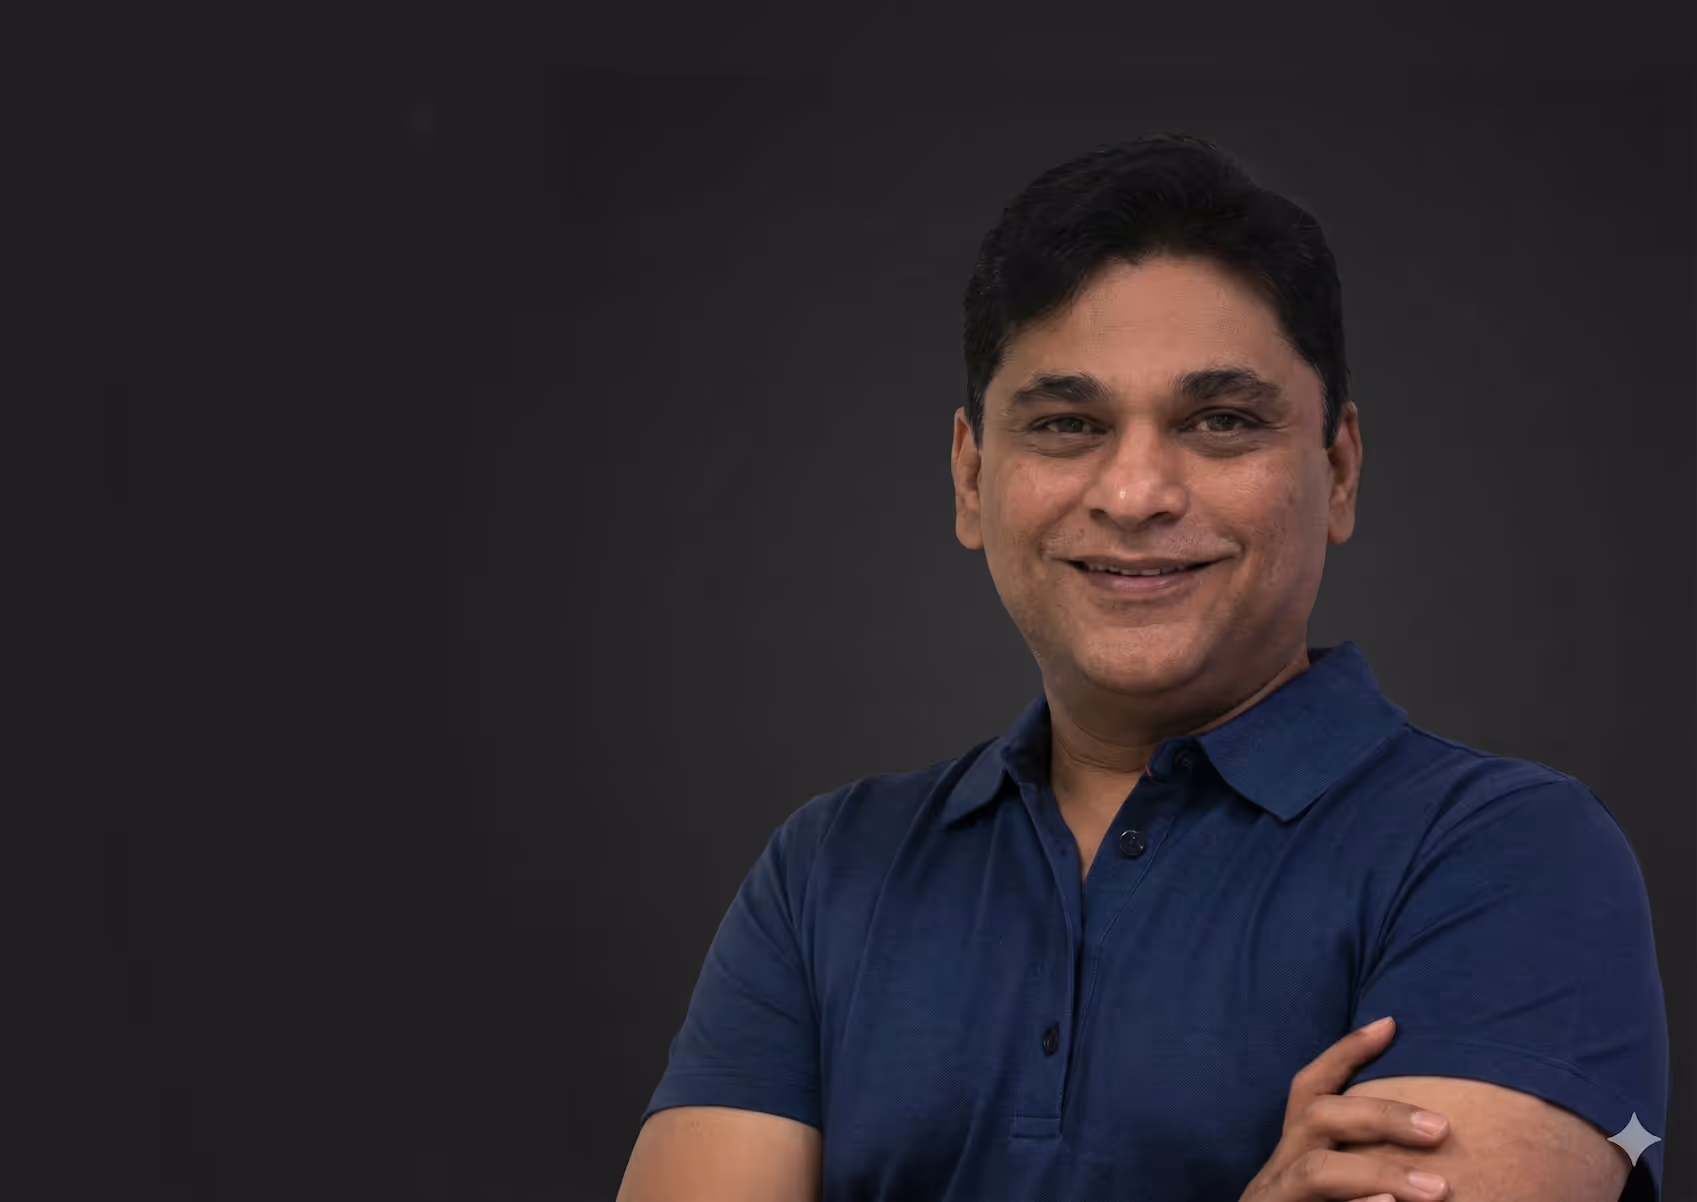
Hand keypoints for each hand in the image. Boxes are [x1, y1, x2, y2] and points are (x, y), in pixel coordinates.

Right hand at [1238, 1016, 1451, 1201]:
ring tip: (1436, 1189)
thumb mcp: (1330, 1186)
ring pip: (1314, 1171)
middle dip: (1380, 1115)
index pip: (1310, 1090)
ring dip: (1378, 1173)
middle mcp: (1276, 1172)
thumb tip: (1433, 1140)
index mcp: (1292, 1155)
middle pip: (1316, 1119)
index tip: (1389, 1024)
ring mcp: (1273, 1200)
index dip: (1345, 1053)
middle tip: (1441, 1128)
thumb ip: (1359, 1161)